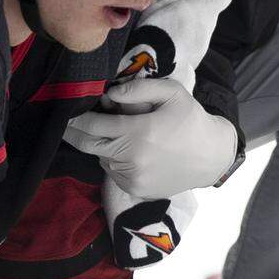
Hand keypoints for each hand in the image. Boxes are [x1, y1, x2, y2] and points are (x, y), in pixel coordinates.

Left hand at [64, 78, 236, 198]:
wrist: (212, 156)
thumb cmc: (190, 119)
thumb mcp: (171, 93)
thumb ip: (138, 89)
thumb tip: (109, 95)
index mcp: (138, 133)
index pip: (93, 126)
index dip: (75, 119)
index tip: (66, 111)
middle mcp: (131, 158)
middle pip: (88, 145)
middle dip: (75, 133)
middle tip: (68, 123)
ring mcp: (133, 177)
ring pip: (102, 157)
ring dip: (103, 145)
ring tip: (120, 134)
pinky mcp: (136, 189)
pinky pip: (114, 172)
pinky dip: (116, 160)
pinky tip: (132, 151)